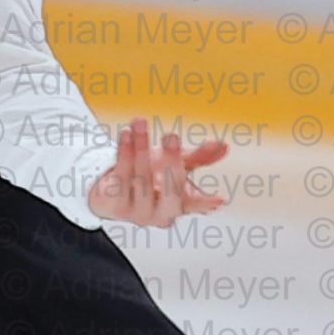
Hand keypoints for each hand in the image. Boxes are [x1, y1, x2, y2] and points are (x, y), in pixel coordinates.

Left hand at [86, 118, 228, 226]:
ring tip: (140, 121)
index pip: (194, 204)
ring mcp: (137, 213)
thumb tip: (224, 145)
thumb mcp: (176, 164)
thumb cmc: (150, 177)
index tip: (219, 200)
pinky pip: (121, 176)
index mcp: (180, 204)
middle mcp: (160, 213)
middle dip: (171, 161)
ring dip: (141, 146)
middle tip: (171, 135)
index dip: (205, 203)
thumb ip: (199, 157)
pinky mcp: (115, 205)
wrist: (110, 191)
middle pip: (170, 190)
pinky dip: (123, 153)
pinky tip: (126, 134)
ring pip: (142, 178)